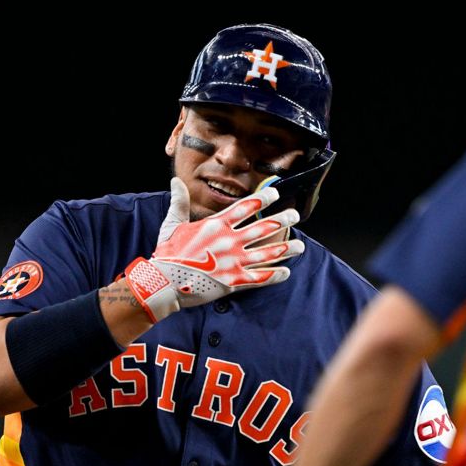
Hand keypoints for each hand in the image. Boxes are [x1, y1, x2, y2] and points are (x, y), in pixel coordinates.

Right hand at [125, 178, 304, 321]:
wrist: (164, 284)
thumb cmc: (168, 254)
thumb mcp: (172, 225)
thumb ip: (179, 202)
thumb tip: (176, 181)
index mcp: (215, 225)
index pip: (245, 208)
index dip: (263, 199)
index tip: (276, 193)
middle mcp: (229, 241)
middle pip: (263, 228)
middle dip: (283, 221)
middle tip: (295, 216)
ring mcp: (233, 262)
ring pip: (267, 253)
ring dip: (286, 249)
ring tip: (300, 246)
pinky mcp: (234, 282)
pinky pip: (260, 278)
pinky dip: (275, 275)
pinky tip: (287, 272)